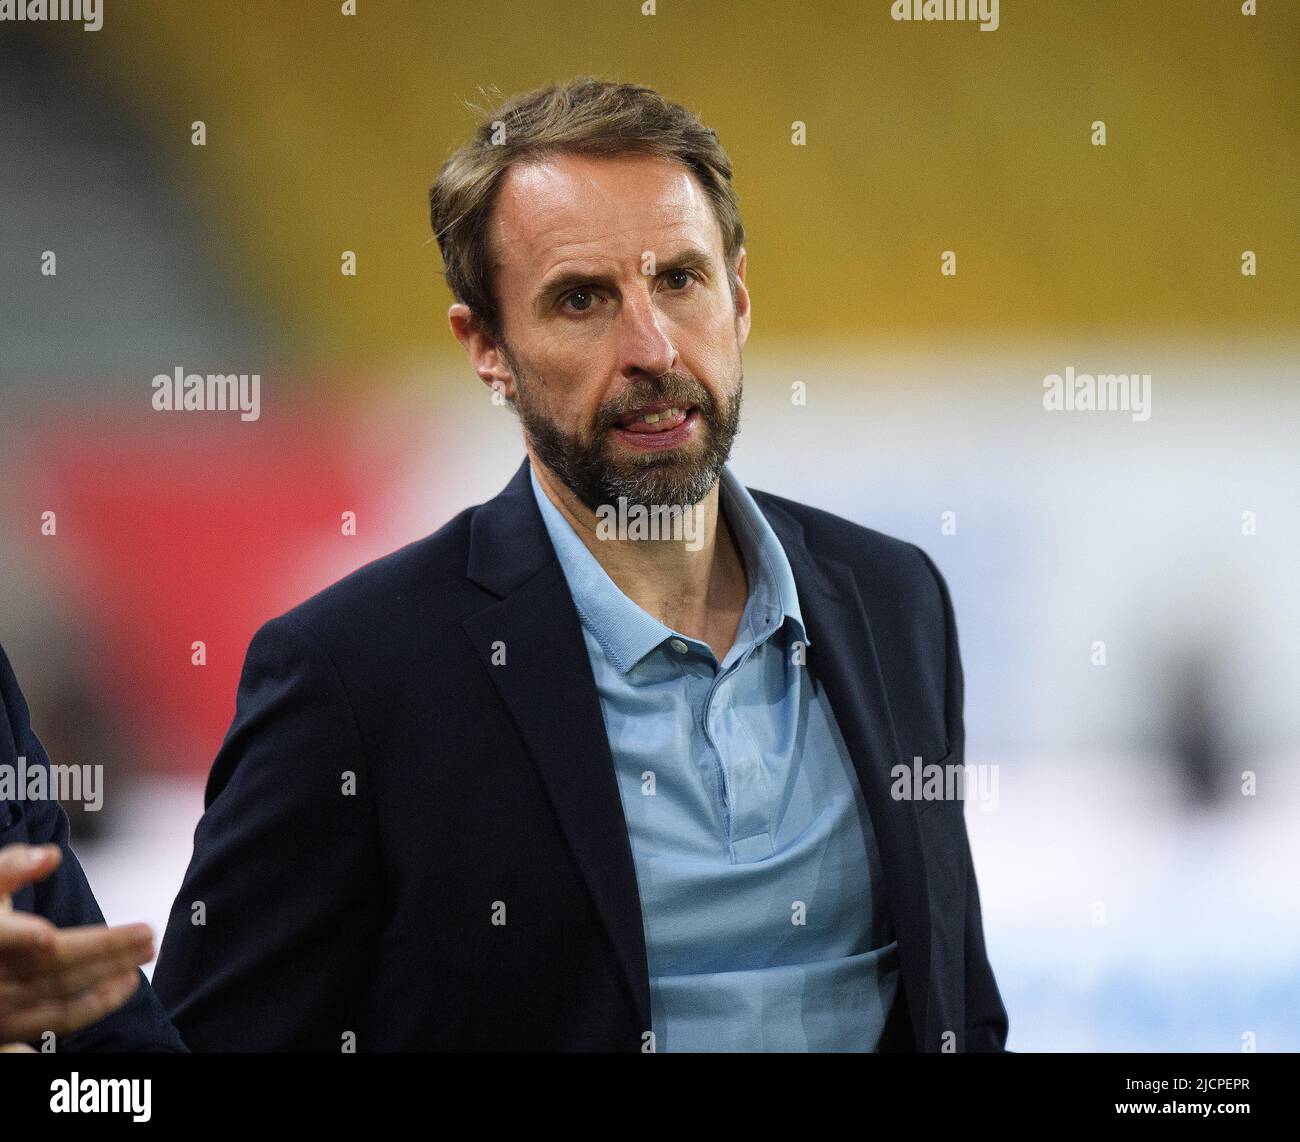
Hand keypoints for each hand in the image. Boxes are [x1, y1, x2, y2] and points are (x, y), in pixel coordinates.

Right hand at [0, 842, 153, 1044]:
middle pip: (51, 965)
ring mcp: (0, 1009)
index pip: (0, 936)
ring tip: (144, 954)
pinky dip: (95, 1006)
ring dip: (107, 976)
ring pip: (60, 995)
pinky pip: (59, 1022)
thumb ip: (10, 867)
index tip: (45, 935)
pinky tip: (124, 984)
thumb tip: (50, 854)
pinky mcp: (10, 1029)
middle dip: (103, 949)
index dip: (18, 935)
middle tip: (146, 932)